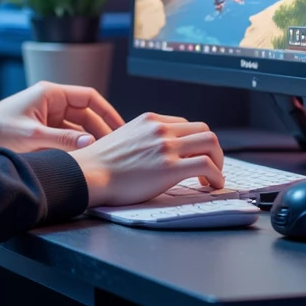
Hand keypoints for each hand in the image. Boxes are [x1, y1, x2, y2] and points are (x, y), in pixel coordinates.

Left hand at [0, 81, 123, 154]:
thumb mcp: (31, 135)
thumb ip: (62, 139)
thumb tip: (90, 142)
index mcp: (50, 94)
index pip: (89, 98)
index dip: (107, 112)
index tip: (121, 128)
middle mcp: (51, 103)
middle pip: (87, 115)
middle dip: (101, 130)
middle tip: (115, 149)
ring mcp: (48, 118)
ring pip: (78, 128)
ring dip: (89, 141)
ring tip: (104, 157)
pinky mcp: (43, 132)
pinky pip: (67, 138)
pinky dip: (76, 148)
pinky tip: (85, 160)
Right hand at [71, 112, 224, 205]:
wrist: (87, 175)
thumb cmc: (98, 164)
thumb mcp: (122, 138)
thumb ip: (142, 140)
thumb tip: (153, 154)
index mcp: (150, 120)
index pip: (186, 124)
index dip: (195, 142)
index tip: (195, 156)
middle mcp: (161, 129)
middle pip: (204, 130)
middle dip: (212, 149)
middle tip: (209, 166)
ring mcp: (166, 147)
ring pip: (211, 143)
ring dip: (218, 161)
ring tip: (212, 177)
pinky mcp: (170, 168)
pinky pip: (208, 166)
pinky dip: (217, 176)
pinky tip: (213, 185)